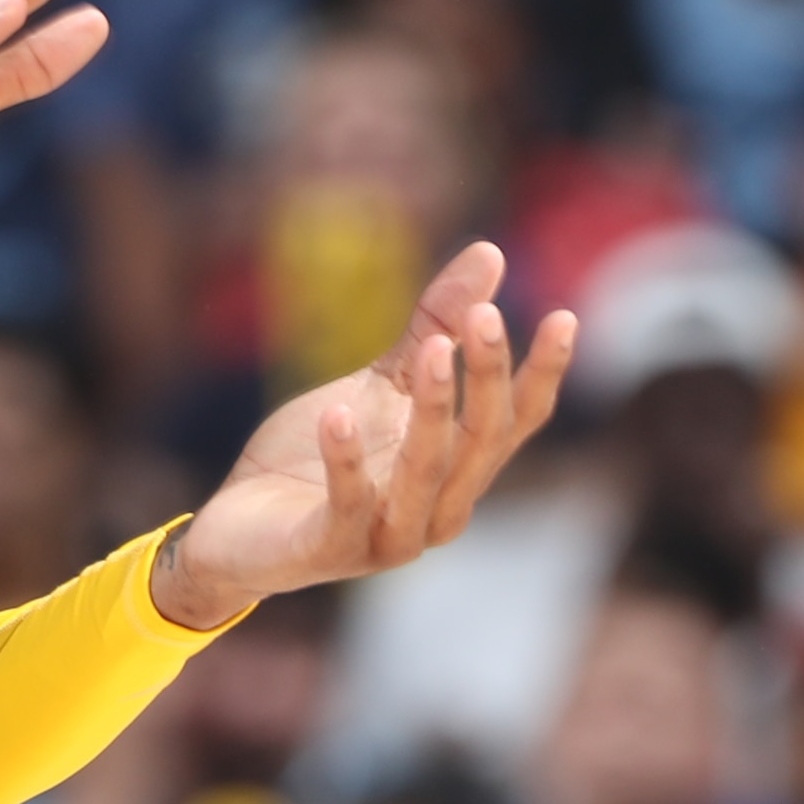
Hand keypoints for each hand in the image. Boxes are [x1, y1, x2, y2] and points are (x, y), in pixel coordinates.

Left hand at [149, 243, 575, 627]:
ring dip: (432, 412)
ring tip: (430, 349)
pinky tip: (336, 414)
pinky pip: (347, 506)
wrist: (238, 530)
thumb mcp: (379, 384)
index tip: (564, 317)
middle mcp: (437, 510)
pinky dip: (345, 463)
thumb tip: (491, 253)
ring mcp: (386, 538)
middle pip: (479, 442)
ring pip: (424, 474)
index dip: (541, 374)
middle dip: (486, 378)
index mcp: (457, 470)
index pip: (515, 422)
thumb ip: (435, 328)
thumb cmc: (316, 456)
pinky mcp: (329, 551)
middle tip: (486, 314)